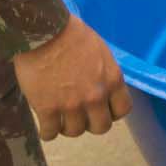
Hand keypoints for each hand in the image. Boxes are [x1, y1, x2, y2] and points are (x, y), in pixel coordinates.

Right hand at [15, 15, 131, 140]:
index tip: (102, 110)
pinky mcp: (47, 109)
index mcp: (112, 80)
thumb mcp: (100, 51)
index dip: (111, 112)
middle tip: (79, 116)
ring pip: (75, 132)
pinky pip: (50, 132)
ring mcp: (71, 105)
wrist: (43, 32)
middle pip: (101, 127)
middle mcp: (96, 97)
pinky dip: (47, 131)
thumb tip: (102, 85)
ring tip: (60, 119)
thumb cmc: (71, 34)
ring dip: (67, 127)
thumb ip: (104, 73)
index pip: (122, 110)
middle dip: (90, 123)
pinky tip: (45, 125)